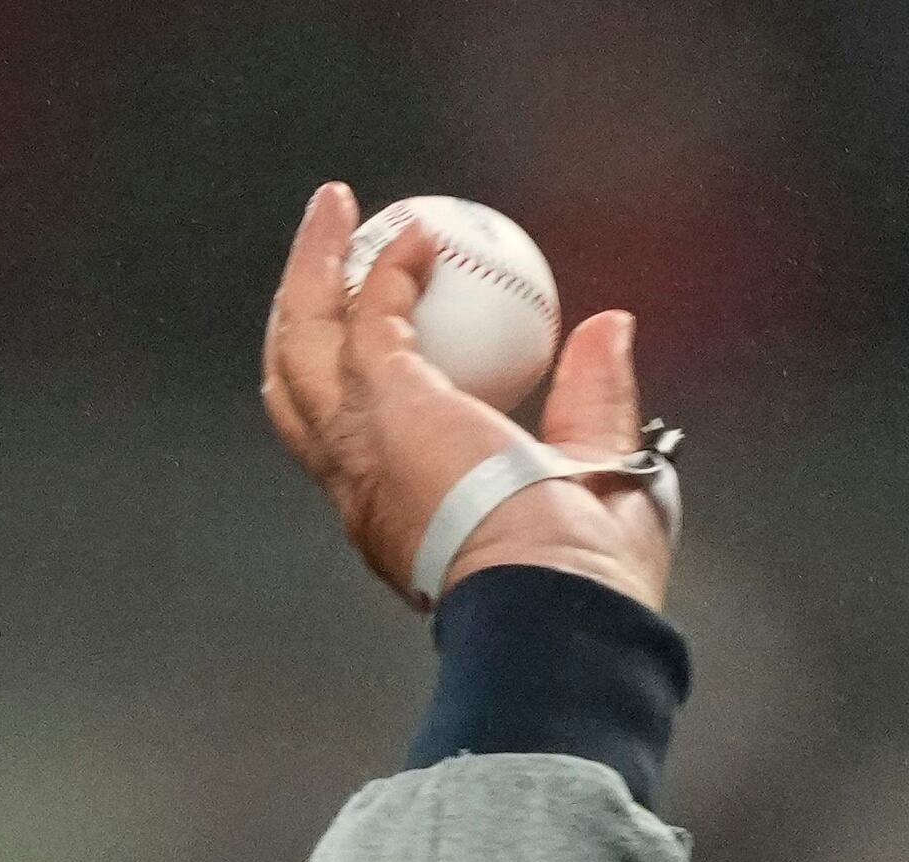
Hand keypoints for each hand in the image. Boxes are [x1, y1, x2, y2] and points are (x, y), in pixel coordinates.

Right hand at [259, 181, 668, 613]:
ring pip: (302, 342)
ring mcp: (363, 445)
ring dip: (313, 269)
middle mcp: (362, 487)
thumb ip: (595, 399)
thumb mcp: (600, 471)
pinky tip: (416, 234)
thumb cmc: (590, 570)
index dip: (355, 386)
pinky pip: (369, 313)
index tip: (386, 336)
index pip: (354, 446)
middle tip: (325, 261)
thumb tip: (613, 329)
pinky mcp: (384, 403)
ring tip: (334, 212)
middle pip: (296, 389)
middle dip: (299, 317)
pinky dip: (389, 266)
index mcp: (401, 519)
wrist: (560, 601)